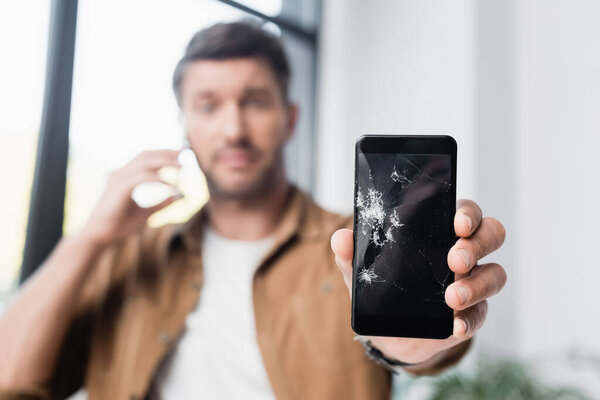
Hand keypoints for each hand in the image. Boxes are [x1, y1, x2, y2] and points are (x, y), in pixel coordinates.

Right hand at [81, 149, 182, 246]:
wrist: (100, 236)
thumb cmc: (119, 225)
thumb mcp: (145, 214)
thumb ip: (159, 205)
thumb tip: (176, 198)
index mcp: (125, 177)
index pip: (146, 158)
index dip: (163, 153)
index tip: (181, 153)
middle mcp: (121, 174)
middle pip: (146, 155)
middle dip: (166, 153)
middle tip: (184, 154)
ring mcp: (119, 179)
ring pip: (144, 162)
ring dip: (165, 162)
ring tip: (181, 167)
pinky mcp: (119, 189)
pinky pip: (141, 177)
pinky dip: (157, 178)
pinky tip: (170, 184)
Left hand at [330, 199, 505, 364]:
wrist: (386, 331)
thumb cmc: (381, 286)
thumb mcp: (361, 269)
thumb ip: (351, 253)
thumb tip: (341, 238)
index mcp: (439, 231)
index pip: (464, 211)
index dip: (467, 212)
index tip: (456, 221)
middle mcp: (463, 252)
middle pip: (491, 234)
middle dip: (477, 244)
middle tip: (454, 259)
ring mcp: (472, 283)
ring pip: (495, 274)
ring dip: (477, 284)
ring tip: (451, 297)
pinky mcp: (470, 314)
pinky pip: (481, 314)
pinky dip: (470, 319)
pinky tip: (455, 324)